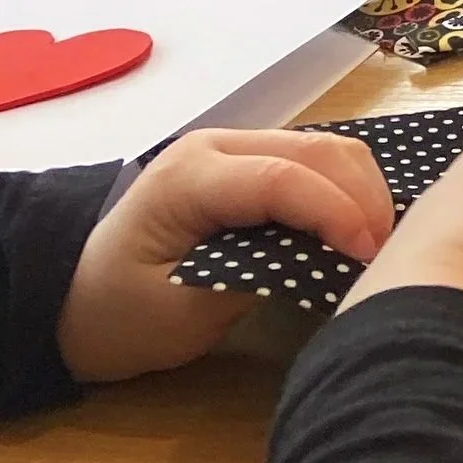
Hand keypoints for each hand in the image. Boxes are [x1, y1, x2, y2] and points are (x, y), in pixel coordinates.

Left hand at [56, 129, 393, 383]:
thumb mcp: (182, 314)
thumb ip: (252, 277)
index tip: (369, 258)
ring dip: (363, 191)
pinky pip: (318, 162)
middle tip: (385, 257)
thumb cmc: (123, 317)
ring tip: (376, 245)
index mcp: (189, 178)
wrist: (77, 305)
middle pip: (317, 149)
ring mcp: (236, 148)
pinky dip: (349, 190)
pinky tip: (358, 230)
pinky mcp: (252, 163)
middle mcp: (216, 145)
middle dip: (363, 198)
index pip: (282, 178)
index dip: (335, 213)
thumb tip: (322, 259)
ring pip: (327, 148)